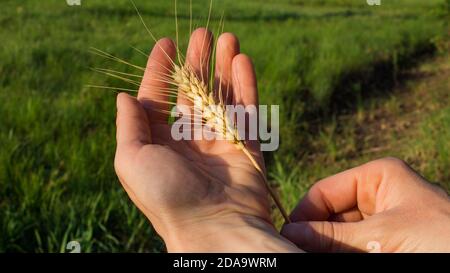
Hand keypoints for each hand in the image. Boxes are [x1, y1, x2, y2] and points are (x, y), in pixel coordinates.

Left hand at [114, 28, 297, 251]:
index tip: (166, 44)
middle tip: (202, 34)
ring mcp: (219, 140)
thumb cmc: (165, 195)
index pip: (159, 98)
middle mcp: (188, 139)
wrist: (212, 227)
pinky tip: (242, 60)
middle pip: (192, 92)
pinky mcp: (245, 144)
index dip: (160, 71)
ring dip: (224, 66)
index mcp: (159, 142)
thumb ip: (129, 127)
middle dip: (197, 62)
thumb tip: (124, 97)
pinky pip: (245, 109)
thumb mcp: (131, 161)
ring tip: (227, 38)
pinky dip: (245, 85)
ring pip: (221, 95)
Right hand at [281, 157, 449, 251]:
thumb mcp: (383, 235)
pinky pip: (354, 248)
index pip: (324, 191)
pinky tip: (327, 257)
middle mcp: (377, 196)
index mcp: (377, 177)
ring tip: (309, 254)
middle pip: (330, 215)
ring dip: (325, 247)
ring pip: (339, 235)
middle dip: (314, 234)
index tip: (286, 237)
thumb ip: (333, 236)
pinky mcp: (386, 244)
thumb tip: (289, 235)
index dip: (304, 214)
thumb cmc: (442, 238)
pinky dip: (341, 253)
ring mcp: (382, 222)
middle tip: (296, 252)